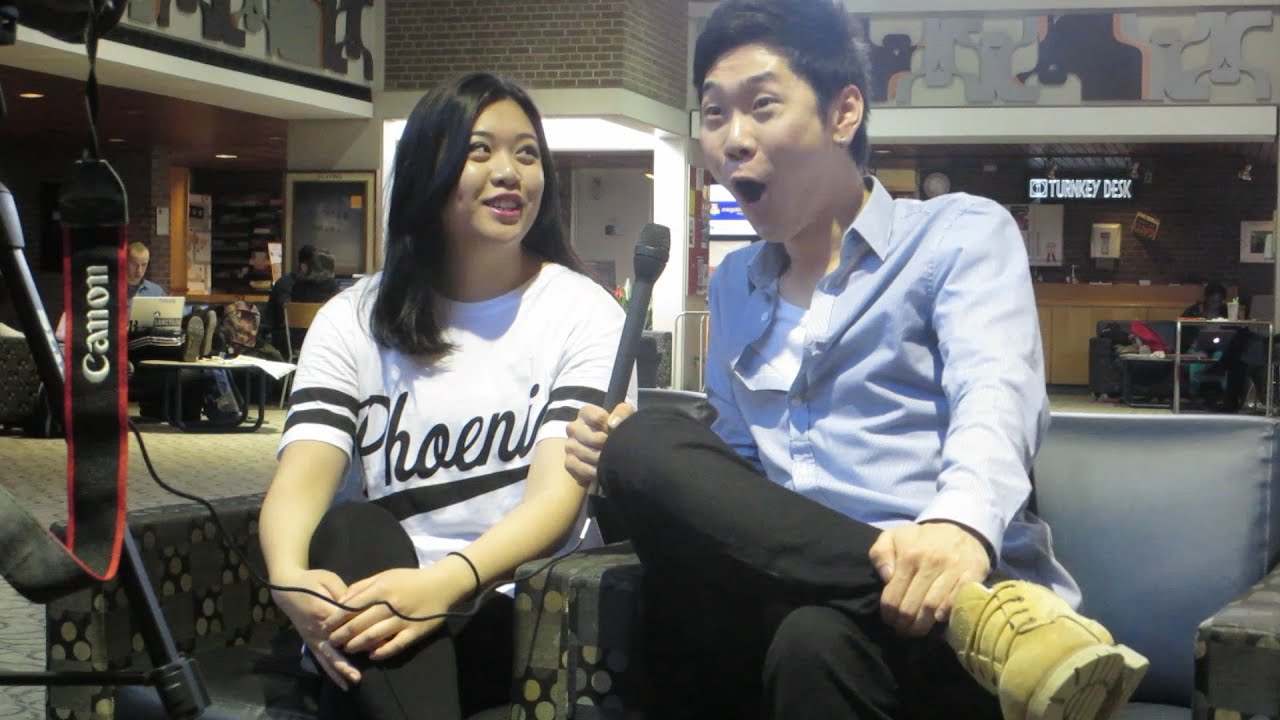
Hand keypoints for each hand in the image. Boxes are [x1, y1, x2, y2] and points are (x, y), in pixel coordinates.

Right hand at [270, 569, 359, 689]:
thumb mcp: (329, 580)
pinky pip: (320, 659)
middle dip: (346, 663)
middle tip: (359, 676)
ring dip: (339, 670)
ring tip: (352, 682)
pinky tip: (341, 682)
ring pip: (326, 657)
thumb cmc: (311, 581)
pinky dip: (331, 671)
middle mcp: (317, 628)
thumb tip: (360, 607)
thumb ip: (345, 594)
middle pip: (333, 649)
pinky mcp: (309, 641)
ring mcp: (312, 637)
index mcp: (323, 611)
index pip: (345, 625)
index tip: (379, 640)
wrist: (286, 587)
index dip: (362, 632)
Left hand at [323, 566, 468, 661]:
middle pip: (359, 624)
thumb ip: (362, 587)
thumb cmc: (410, 580)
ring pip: (374, 637)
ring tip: (347, 649)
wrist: (442, 584)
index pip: (352, 607)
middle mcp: (391, 605)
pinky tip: (372, 655)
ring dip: (357, 645)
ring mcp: (403, 620)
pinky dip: (381, 652)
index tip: (324, 626)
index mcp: (381, 589)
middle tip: (331, 641)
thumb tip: (341, 601)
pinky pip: (395, 645)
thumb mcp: (385, 576)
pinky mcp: (415, 632)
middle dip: (342, 634)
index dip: (335, 618)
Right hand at [564, 402, 635, 488]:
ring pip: (586, 454)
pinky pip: (579, 469)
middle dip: (607, 446)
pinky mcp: (569, 463)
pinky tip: (600, 472)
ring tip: (609, 461)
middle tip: (614, 449)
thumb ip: (622, 413)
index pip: (598, 418)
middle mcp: (573, 427)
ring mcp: (569, 445)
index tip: (615, 432)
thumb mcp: (624, 416)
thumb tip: (612, 424)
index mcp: (585, 413)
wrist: (614, 449)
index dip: (610, 427)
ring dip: (601, 460)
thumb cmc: (618, 429)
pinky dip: (592, 472)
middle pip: (594, 438)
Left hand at [868, 522, 990, 636]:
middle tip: (902, 630)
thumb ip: (880, 554)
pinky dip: (948, 613)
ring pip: (933, 607)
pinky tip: (939, 620)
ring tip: (916, 630)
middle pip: (912, 605)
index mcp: (909, 555)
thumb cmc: (921, 539)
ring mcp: (953, 568)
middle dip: (904, 623)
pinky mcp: (973, 572)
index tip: (889, 620)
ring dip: (922, 625)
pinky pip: (958, 599)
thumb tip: (886, 577)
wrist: (960, 528)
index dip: (888, 613)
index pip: (893, 595)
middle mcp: (931, 561)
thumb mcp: (893, 537)